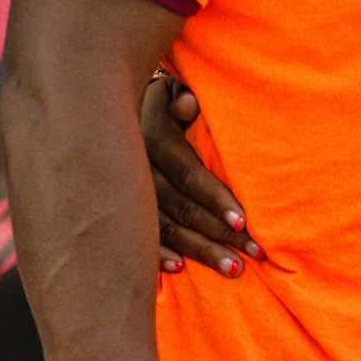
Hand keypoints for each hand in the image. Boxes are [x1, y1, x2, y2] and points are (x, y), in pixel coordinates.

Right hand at [141, 68, 258, 276]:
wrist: (108, 108)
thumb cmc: (166, 100)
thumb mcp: (171, 90)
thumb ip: (183, 97)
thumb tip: (188, 104)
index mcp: (152, 136)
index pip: (188, 173)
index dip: (215, 197)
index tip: (243, 221)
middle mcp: (137, 168)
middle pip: (181, 207)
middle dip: (218, 233)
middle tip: (252, 256)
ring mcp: (126, 192)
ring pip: (165, 227)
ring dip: (200, 251)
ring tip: (234, 270)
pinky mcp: (121, 210)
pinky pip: (139, 238)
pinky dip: (159, 255)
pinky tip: (179, 269)